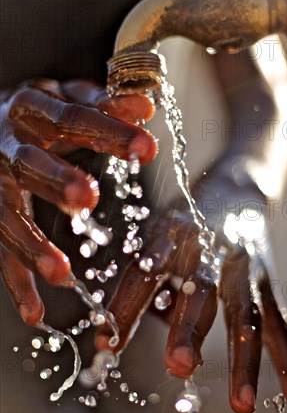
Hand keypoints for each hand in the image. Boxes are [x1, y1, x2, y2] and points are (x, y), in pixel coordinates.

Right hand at [0, 78, 155, 325]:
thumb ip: (103, 105)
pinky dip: (16, 282)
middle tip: (88, 198)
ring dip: (30, 245)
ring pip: (4, 215)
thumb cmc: (39, 113)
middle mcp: (4, 145)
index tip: (147, 146)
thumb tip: (145, 107)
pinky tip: (34, 313)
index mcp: (29, 109)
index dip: (108, 131)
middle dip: (56, 180)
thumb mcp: (67, 99)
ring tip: (61, 273)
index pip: (71, 119)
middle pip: (28, 164)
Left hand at [95, 193, 286, 412]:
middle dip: (189, 329)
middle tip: (179, 367)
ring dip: (244, 360)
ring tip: (241, 404)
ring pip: (246, 314)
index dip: (126, 307)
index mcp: (171, 234)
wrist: (234, 188)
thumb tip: (117, 338)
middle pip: (200, 291)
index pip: (144, 273)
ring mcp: (244, 264)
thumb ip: (143, 282)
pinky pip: (278, 322)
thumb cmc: (184, 222)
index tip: (108, 347)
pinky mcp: (268, 278)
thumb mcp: (156, 236)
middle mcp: (210, 248)